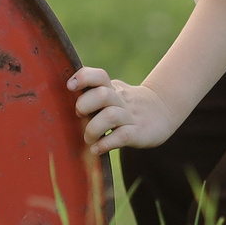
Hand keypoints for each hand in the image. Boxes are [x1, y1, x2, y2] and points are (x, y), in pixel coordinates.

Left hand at [68, 65, 190, 155]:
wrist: (163, 110)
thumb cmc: (126, 104)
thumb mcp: (112, 93)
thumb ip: (92, 93)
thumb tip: (62, 98)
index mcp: (112, 88)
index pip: (99, 75)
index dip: (83, 78)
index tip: (70, 87)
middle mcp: (121, 100)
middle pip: (102, 94)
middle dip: (85, 105)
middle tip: (80, 116)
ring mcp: (130, 116)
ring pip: (110, 116)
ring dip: (93, 129)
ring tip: (88, 138)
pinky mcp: (138, 133)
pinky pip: (121, 137)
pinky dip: (105, 144)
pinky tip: (97, 149)